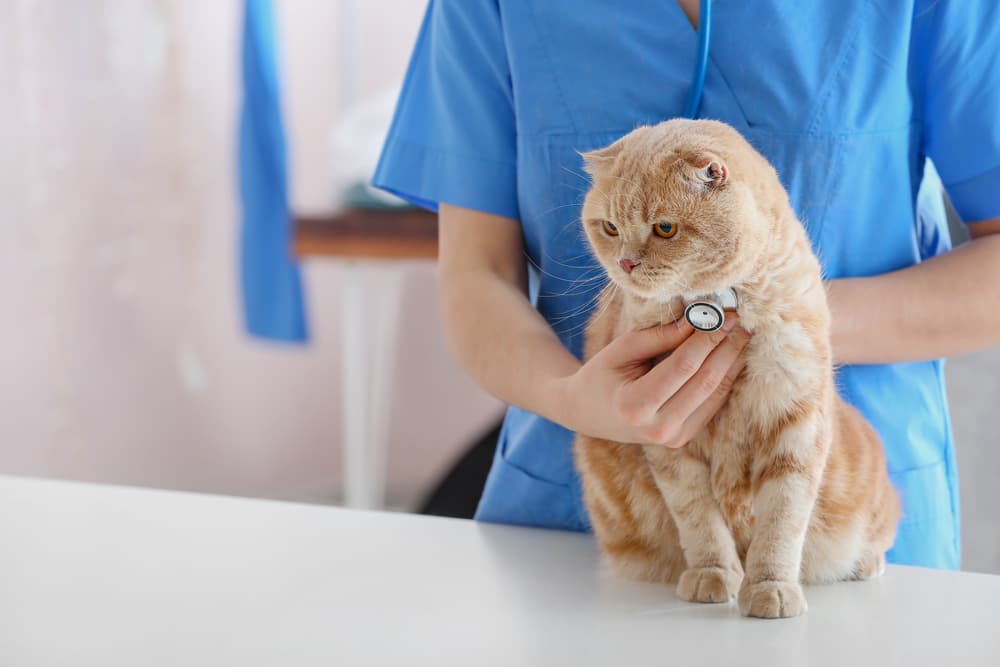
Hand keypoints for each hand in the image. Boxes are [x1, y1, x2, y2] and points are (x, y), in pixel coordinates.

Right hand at [557, 317, 749, 446]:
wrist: (587, 412)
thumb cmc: (601, 375)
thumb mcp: (621, 350)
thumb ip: (660, 336)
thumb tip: (701, 319)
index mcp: (635, 406)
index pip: (683, 366)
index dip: (707, 338)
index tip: (723, 314)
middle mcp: (657, 428)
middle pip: (705, 381)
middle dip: (726, 347)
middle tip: (741, 321)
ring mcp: (673, 438)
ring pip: (716, 394)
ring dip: (732, 362)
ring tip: (742, 335)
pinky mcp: (684, 437)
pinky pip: (713, 404)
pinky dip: (726, 378)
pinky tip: (733, 356)